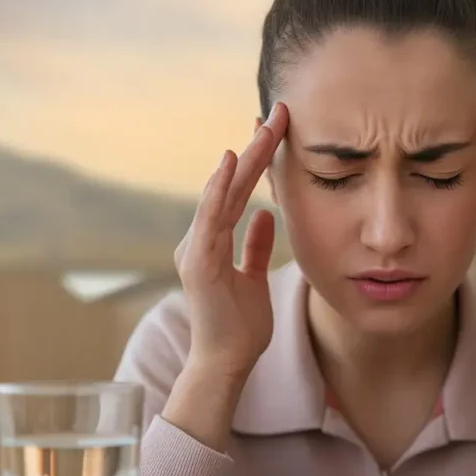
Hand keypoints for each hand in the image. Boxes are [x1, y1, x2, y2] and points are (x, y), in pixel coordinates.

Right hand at [174, 102, 288, 376]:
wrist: (226, 362)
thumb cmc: (240, 326)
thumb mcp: (254, 277)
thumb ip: (256, 246)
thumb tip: (266, 215)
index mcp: (213, 242)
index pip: (238, 191)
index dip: (257, 160)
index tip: (277, 130)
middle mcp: (201, 239)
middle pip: (231, 184)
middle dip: (255, 148)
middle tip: (278, 113)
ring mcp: (197, 249)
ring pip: (222, 193)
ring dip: (245, 159)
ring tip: (264, 127)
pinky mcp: (199, 262)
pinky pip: (211, 218)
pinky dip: (219, 189)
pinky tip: (231, 162)